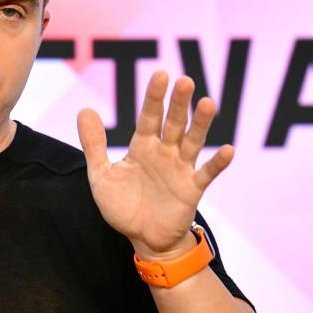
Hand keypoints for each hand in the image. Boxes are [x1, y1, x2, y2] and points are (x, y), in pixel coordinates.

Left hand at [77, 72, 233, 259]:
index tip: (161, 74)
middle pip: (174, 123)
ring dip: (201, 124)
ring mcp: (180, 169)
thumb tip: (85, 109)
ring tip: (208, 103)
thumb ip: (94, 144)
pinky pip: (207, 173)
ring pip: (193, 141)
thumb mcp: (101, 175)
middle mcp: (164, 152)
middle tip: (185, 81)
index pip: (149, 116)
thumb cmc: (123, 205)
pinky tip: (228, 150)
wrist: (141, 238)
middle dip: (179, 103)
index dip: (154, 97)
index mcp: (142, 146)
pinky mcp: (192, 189)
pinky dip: (217, 163)